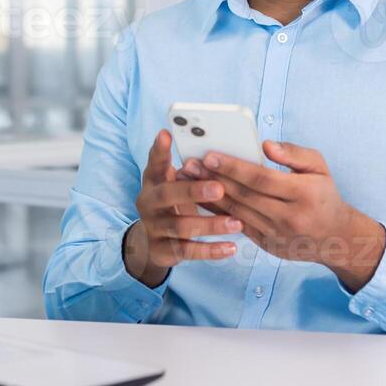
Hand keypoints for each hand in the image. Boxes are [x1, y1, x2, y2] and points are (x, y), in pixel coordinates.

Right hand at [124, 130, 241, 287]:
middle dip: (193, 191)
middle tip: (219, 188)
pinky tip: (231, 247)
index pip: (155, 162)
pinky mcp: (162, 251)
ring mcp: (153, 228)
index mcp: (154, 180)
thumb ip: (190, 169)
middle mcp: (149, 202)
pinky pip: (187, 252)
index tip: (166, 134)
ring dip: (210, 225)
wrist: (151, 243)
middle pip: (167, 195)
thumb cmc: (174, 203)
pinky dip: (210, 250)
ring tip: (236, 223)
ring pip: (181, 226)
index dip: (159, 149)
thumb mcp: (175, 183)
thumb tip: (219, 153)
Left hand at [179, 140, 385, 291]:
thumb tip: (266, 145)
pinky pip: (237, 226)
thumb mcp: (319, 168)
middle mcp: (289, 216)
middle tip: (190, 164)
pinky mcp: (266, 244)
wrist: (334, 237)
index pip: (262, 179)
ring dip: (210, 196)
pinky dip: (218, 213)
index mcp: (303, 193)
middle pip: (245, 196)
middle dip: (214, 179)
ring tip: (189, 179)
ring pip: (237, 213)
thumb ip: (294, 153)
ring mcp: (276, 233)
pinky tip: (201, 199)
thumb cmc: (324, 195)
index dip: (234, 167)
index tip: (210, 155)